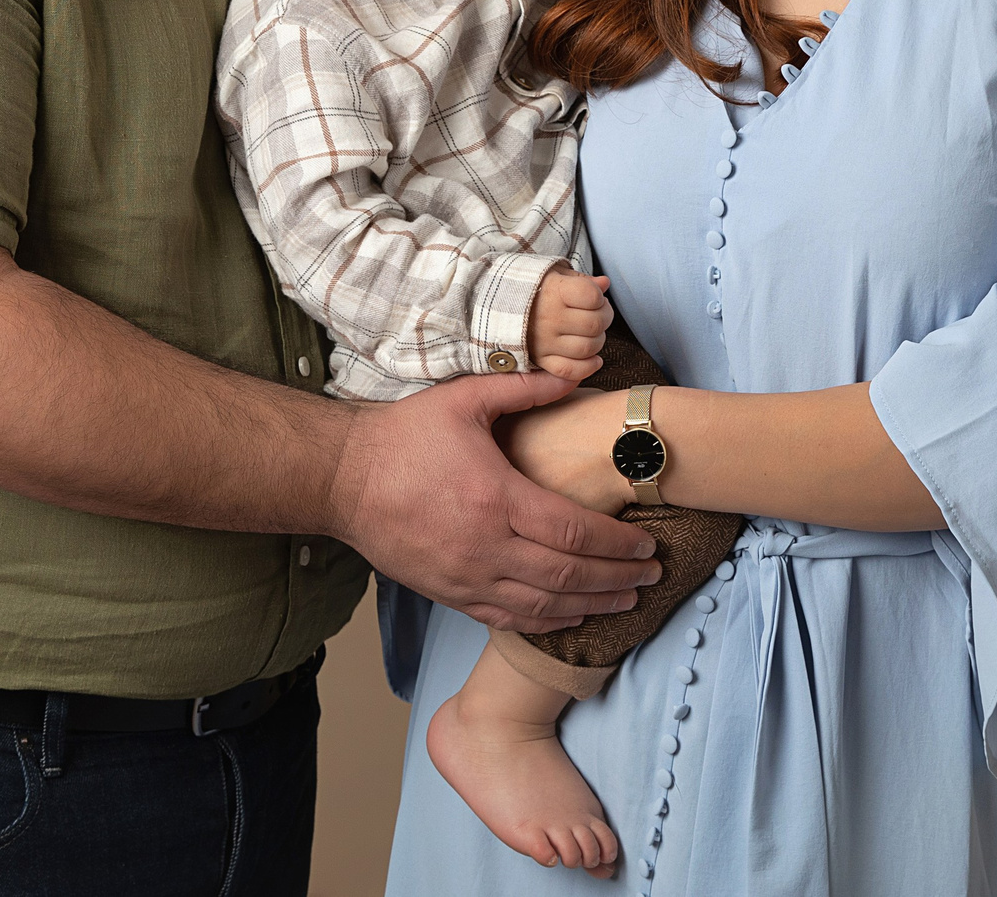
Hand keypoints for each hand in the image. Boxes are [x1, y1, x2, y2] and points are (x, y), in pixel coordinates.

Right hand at [325, 371, 660, 631]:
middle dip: (618, 578)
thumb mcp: (463, 399)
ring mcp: (466, 577)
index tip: (647, 543)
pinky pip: (508, 619)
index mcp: (496, 498)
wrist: (342, 479)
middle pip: (568, 576)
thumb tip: (575, 374)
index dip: (617, 543)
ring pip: (543, 607)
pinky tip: (573, 616)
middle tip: (653, 574)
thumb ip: (523, 388)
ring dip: (592, 606)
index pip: (574, 532)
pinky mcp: (448, 593)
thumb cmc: (402, 437)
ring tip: (628, 601)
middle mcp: (485, 547)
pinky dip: (547, 623)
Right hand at [528, 268, 612, 382]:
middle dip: (605, 318)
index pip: (592, 296)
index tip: (594, 297)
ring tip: (590, 333)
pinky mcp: (541, 360)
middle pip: (595, 324)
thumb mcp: (556, 275)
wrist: (497, 305)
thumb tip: (604, 284)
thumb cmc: (535, 288)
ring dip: (597, 341)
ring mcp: (545, 341)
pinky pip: (571, 371)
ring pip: (587, 348)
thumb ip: (583, 280)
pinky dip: (588, 367)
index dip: (599, 297)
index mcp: (555, 291)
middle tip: (599, 314)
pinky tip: (594, 358)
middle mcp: (549, 318)